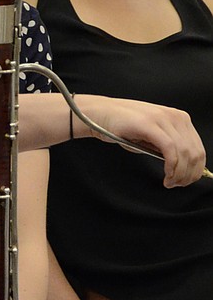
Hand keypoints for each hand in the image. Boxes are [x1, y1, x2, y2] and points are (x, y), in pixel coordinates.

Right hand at [84, 95, 205, 187]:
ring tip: (170, 182)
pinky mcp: (150, 124)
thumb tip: (182, 168)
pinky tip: (167, 175)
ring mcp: (163, 118)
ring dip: (180, 174)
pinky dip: (172, 167)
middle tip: (177, 185)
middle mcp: (176, 116)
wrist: (100, 114)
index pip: (199, 148)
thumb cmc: (123, 127)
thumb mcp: (152, 137)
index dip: (197, 170)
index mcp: (179, 118)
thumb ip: (169, 148)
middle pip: (195, 152)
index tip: (186, 181)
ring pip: (185, 153)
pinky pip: (171, 150)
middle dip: (189, 175)